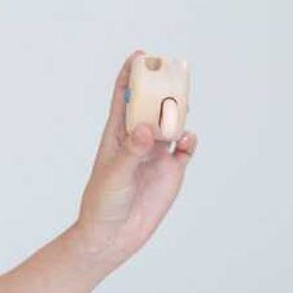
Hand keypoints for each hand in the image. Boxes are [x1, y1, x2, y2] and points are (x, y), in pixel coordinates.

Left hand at [73, 51, 196, 261]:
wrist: (113, 236)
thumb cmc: (102, 202)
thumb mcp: (113, 175)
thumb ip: (131, 151)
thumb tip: (146, 129)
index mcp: (117, 133)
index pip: (123, 97)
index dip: (131, 74)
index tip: (140, 55)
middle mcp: (139, 139)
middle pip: (153, 104)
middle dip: (163, 87)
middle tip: (173, 72)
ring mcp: (156, 154)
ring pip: (173, 123)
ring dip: (180, 111)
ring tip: (185, 103)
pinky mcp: (171, 171)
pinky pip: (185, 148)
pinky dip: (190, 140)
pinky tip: (187, 140)